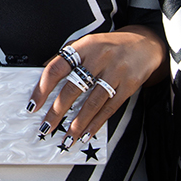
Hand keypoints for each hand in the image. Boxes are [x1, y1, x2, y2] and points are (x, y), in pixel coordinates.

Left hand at [27, 25, 167, 147]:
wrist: (146, 44)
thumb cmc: (112, 46)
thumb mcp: (88, 43)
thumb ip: (67, 57)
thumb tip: (43, 73)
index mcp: (85, 46)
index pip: (58, 67)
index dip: (43, 88)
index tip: (34, 105)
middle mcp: (100, 58)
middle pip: (73, 87)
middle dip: (57, 111)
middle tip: (47, 126)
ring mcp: (116, 72)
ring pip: (92, 102)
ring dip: (78, 123)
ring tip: (67, 136)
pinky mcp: (129, 86)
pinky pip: (109, 108)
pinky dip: (96, 123)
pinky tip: (87, 132)